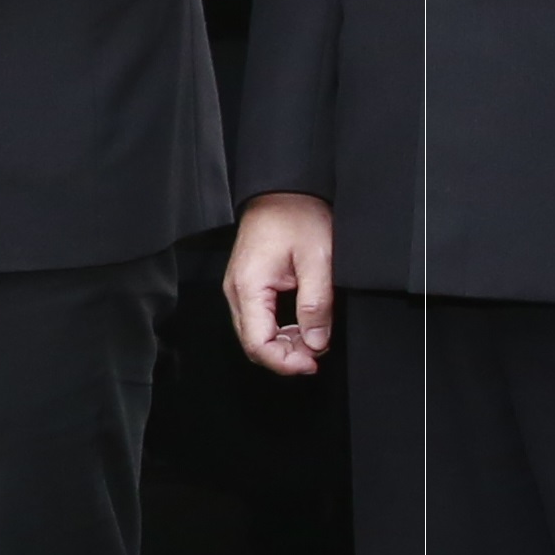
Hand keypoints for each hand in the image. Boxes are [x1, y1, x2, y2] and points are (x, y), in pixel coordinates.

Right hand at [227, 192, 337, 376]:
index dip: (284, 361)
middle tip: (317, 356)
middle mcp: (237, 291)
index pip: (257, 343)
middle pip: (252, 343)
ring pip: (255, 334)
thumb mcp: (318, 260)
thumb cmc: (297, 216)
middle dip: (285, 357)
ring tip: (314, 341)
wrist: (283, 190)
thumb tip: (315, 341)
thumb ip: (316, 304)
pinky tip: (301, 328)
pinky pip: (258, 320)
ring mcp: (239, 289)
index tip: (312, 364)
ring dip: (283, 345)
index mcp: (249, 287)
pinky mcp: (248, 285)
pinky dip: (279, 331)